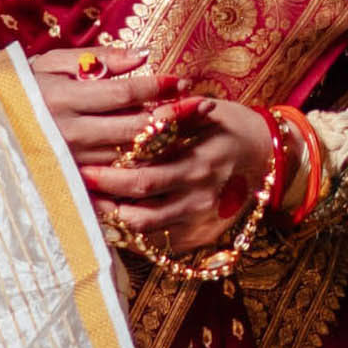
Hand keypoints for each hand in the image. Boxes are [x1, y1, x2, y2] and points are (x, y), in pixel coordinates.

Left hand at [37, 50, 266, 252]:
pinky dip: (131, 231)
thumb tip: (126, 106)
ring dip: (111, 216)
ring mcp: (199, 218)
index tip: (82, 163)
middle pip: (138, 203)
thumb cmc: (231, 126)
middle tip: (79, 181)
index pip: (142, 173)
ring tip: (89, 200)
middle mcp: (199, 193)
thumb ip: (169, 113)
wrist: (268, 157)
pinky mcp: (198, 236)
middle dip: (103, 194)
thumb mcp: (206, 111)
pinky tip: (114, 216)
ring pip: (143, 228)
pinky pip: (156, 241)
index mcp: (199, 159)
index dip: (108, 173)